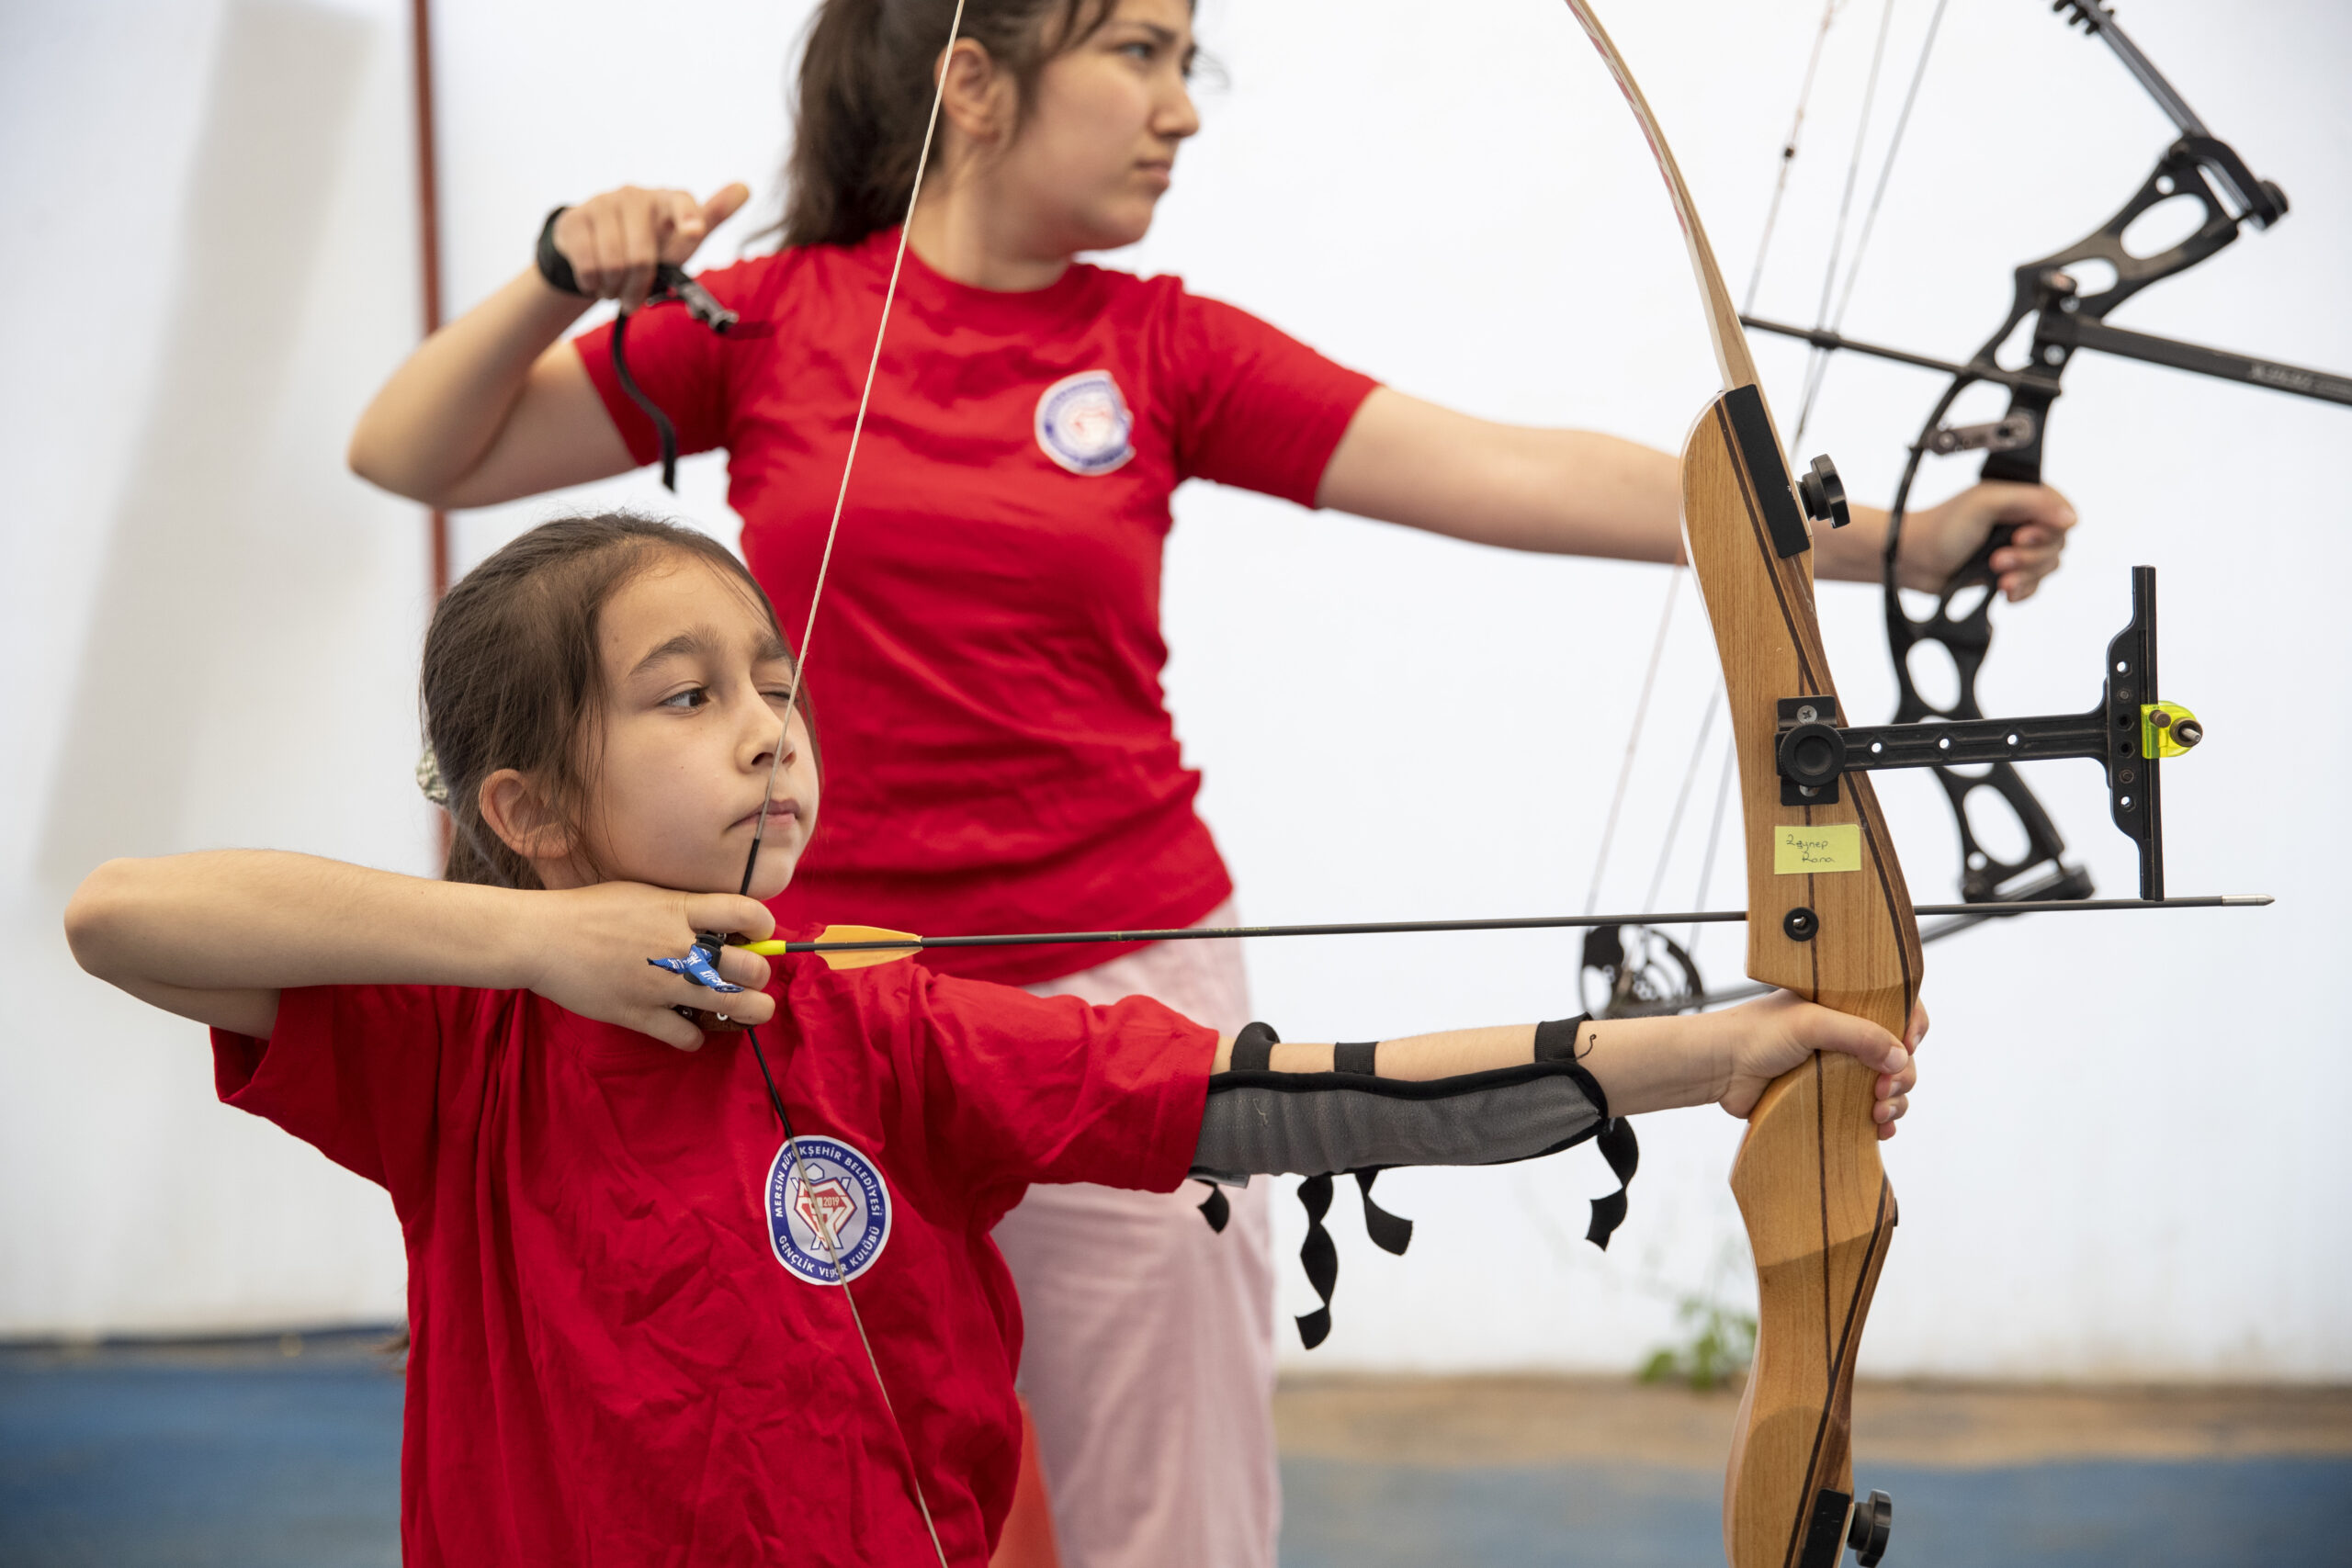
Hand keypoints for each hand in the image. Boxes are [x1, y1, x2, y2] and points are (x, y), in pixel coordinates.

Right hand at [518, 882, 775, 1050]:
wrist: (541, 938)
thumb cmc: (590, 910)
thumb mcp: (644, 892)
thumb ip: (683, 906)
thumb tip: (720, 918)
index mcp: (679, 908)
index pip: (747, 913)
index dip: (764, 926)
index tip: (759, 934)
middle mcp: (677, 946)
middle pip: (749, 966)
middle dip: (759, 975)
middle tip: (751, 979)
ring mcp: (660, 983)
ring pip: (730, 1004)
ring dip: (750, 1010)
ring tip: (750, 1009)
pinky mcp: (639, 1014)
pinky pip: (686, 1035)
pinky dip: (695, 1037)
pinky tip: (690, 1030)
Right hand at [548, 182, 750, 310]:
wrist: (598, 247)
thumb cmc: (653, 243)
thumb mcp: (683, 239)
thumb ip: (712, 217)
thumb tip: (746, 187)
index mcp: (667, 200)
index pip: (681, 203)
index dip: (688, 217)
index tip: (694, 232)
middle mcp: (634, 195)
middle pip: (640, 256)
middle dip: (637, 288)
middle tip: (633, 300)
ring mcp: (601, 203)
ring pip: (612, 264)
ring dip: (614, 290)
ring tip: (616, 290)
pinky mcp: (574, 220)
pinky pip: (587, 264)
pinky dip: (593, 284)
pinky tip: (596, 282)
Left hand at [1717, 992, 1923, 1139]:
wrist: (1718, 1069)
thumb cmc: (1753, 1034)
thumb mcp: (1810, 1022)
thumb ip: (1858, 1034)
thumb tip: (1901, 1057)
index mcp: (1845, 1007)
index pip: (1897, 1009)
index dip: (1911, 1027)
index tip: (1908, 1044)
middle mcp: (1846, 1036)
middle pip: (1899, 1055)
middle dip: (1903, 1073)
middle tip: (1884, 1087)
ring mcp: (1839, 1069)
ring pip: (1888, 1086)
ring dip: (1895, 1101)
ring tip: (1879, 1110)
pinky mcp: (1828, 1099)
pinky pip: (1867, 1112)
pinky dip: (1882, 1122)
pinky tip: (1880, 1129)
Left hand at [1896, 481, 2075, 600]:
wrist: (1913, 561)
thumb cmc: (1942, 527)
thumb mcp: (1988, 503)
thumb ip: (2032, 501)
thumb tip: (2072, 518)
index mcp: (2022, 497)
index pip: (2062, 513)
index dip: (2049, 529)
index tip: (2021, 536)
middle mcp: (2023, 521)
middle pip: (2057, 544)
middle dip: (2030, 556)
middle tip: (1998, 558)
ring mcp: (2016, 548)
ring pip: (2048, 567)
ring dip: (2025, 574)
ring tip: (1995, 573)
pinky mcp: (2008, 572)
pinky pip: (2034, 586)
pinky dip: (2022, 590)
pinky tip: (2003, 591)